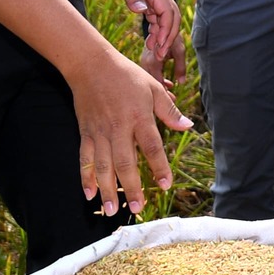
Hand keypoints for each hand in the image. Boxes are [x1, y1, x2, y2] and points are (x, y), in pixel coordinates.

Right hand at [68, 48, 193, 215]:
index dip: (159, 167)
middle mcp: (118, 127)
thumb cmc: (126, 76)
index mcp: (139, 116)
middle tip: (138, 207)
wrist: (91, 65)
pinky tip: (89, 194)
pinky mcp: (85, 133)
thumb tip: (188, 127)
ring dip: (108, 189)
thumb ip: (169, 111)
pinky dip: (86, 177)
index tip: (165, 185)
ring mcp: (99, 132)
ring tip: (113, 209)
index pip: (152, 146)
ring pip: (103, 165)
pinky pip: (85, 158)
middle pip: (125, 162)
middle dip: (131, 187)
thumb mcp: (153, 88)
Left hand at [103, 0, 185, 84]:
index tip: (160, 46)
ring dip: (163, 35)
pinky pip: (158, 16)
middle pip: (172, 18)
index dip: (167, 31)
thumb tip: (142, 11)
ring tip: (155, 52)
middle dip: (169, 37)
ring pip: (166, 19)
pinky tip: (151, 40)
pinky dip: (156, 29)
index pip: (168, 13)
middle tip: (161, 56)